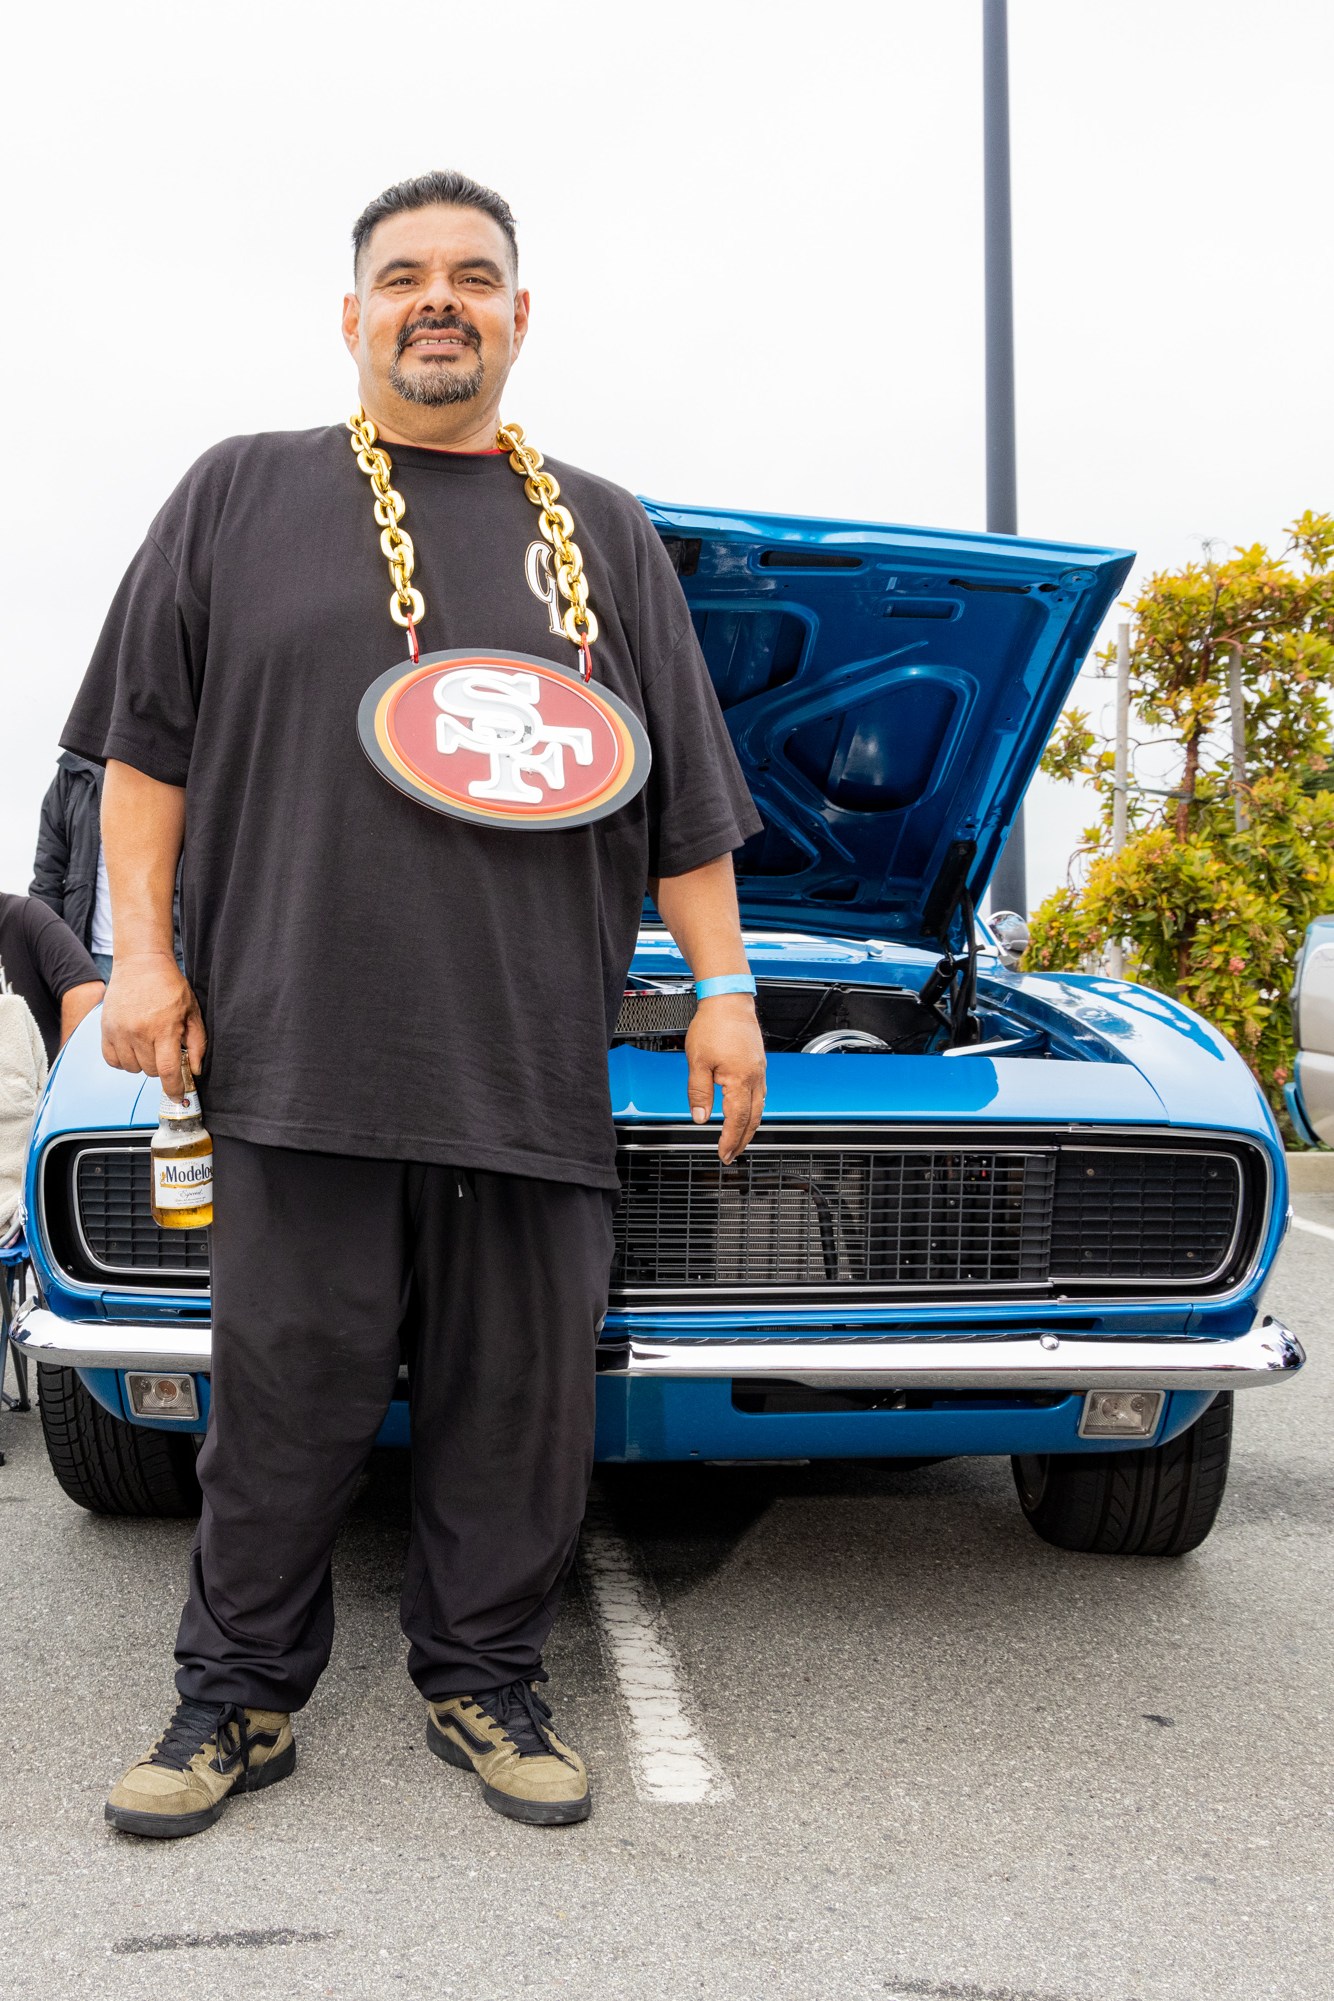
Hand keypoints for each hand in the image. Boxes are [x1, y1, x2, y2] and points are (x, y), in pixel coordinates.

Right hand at [101, 950, 205, 1095]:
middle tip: (164, 1048)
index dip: (174, 1088)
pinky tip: (132, 1047)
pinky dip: (123, 1060)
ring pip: (132, 1068)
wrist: (141, 964)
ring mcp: (119, 1031)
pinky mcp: (105, 1030)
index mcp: (164, 1028)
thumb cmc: (169, 986)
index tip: (177, 1097)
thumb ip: (196, 1043)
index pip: (167, 1070)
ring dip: (142, 1063)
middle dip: (161, 1066)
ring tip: (148, 1044)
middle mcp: (139, 1032)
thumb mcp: (192, 1012)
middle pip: (150, 1071)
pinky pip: (113, 1061)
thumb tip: (194, 1071)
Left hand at [685, 994, 765, 1162]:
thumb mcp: (697, 1061)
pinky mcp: (759, 1064)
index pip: (737, 1120)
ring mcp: (759, 1071)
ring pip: (760, 1108)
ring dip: (750, 1127)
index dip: (730, 1140)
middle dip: (743, 1140)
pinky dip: (754, 1110)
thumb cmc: (713, 1025)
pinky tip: (746, 1112)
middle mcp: (755, 1077)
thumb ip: (699, 1092)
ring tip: (739, 1140)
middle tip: (732, 1154)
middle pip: (753, 1118)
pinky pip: (760, 1094)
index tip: (724, 1153)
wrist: (728, 1000)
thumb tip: (701, 1117)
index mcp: (740, 1079)